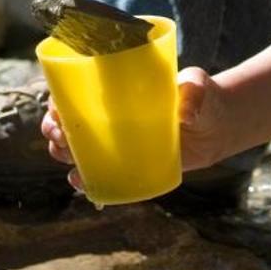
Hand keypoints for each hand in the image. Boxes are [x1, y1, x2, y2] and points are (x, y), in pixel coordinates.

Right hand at [40, 67, 239, 192]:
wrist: (216, 126)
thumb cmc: (201, 97)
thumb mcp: (198, 87)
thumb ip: (194, 92)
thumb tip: (185, 112)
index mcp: (115, 92)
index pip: (75, 94)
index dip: (57, 102)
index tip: (55, 108)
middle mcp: (109, 118)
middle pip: (68, 125)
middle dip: (54, 131)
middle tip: (59, 134)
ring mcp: (117, 143)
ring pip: (76, 150)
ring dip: (63, 153)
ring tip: (67, 157)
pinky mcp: (129, 165)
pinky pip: (100, 174)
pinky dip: (86, 180)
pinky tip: (81, 182)